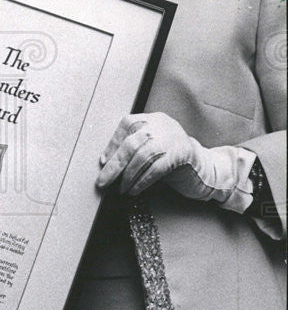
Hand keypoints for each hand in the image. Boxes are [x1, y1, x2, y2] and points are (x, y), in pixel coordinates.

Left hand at [97, 112, 253, 210]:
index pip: (127, 125)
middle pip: (132, 142)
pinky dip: (141, 181)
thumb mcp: (153, 149)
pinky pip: (156, 168)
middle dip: (114, 165)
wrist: (207, 170)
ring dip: (127, 176)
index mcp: (155, 119)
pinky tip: (134, 190)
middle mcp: (163, 125)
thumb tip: (107, 163)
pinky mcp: (182, 154)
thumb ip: (134, 150)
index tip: (103, 162)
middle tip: (103, 181)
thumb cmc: (173, 162)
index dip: (112, 144)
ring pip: (142, 155)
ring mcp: (174, 138)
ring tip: (120, 189)